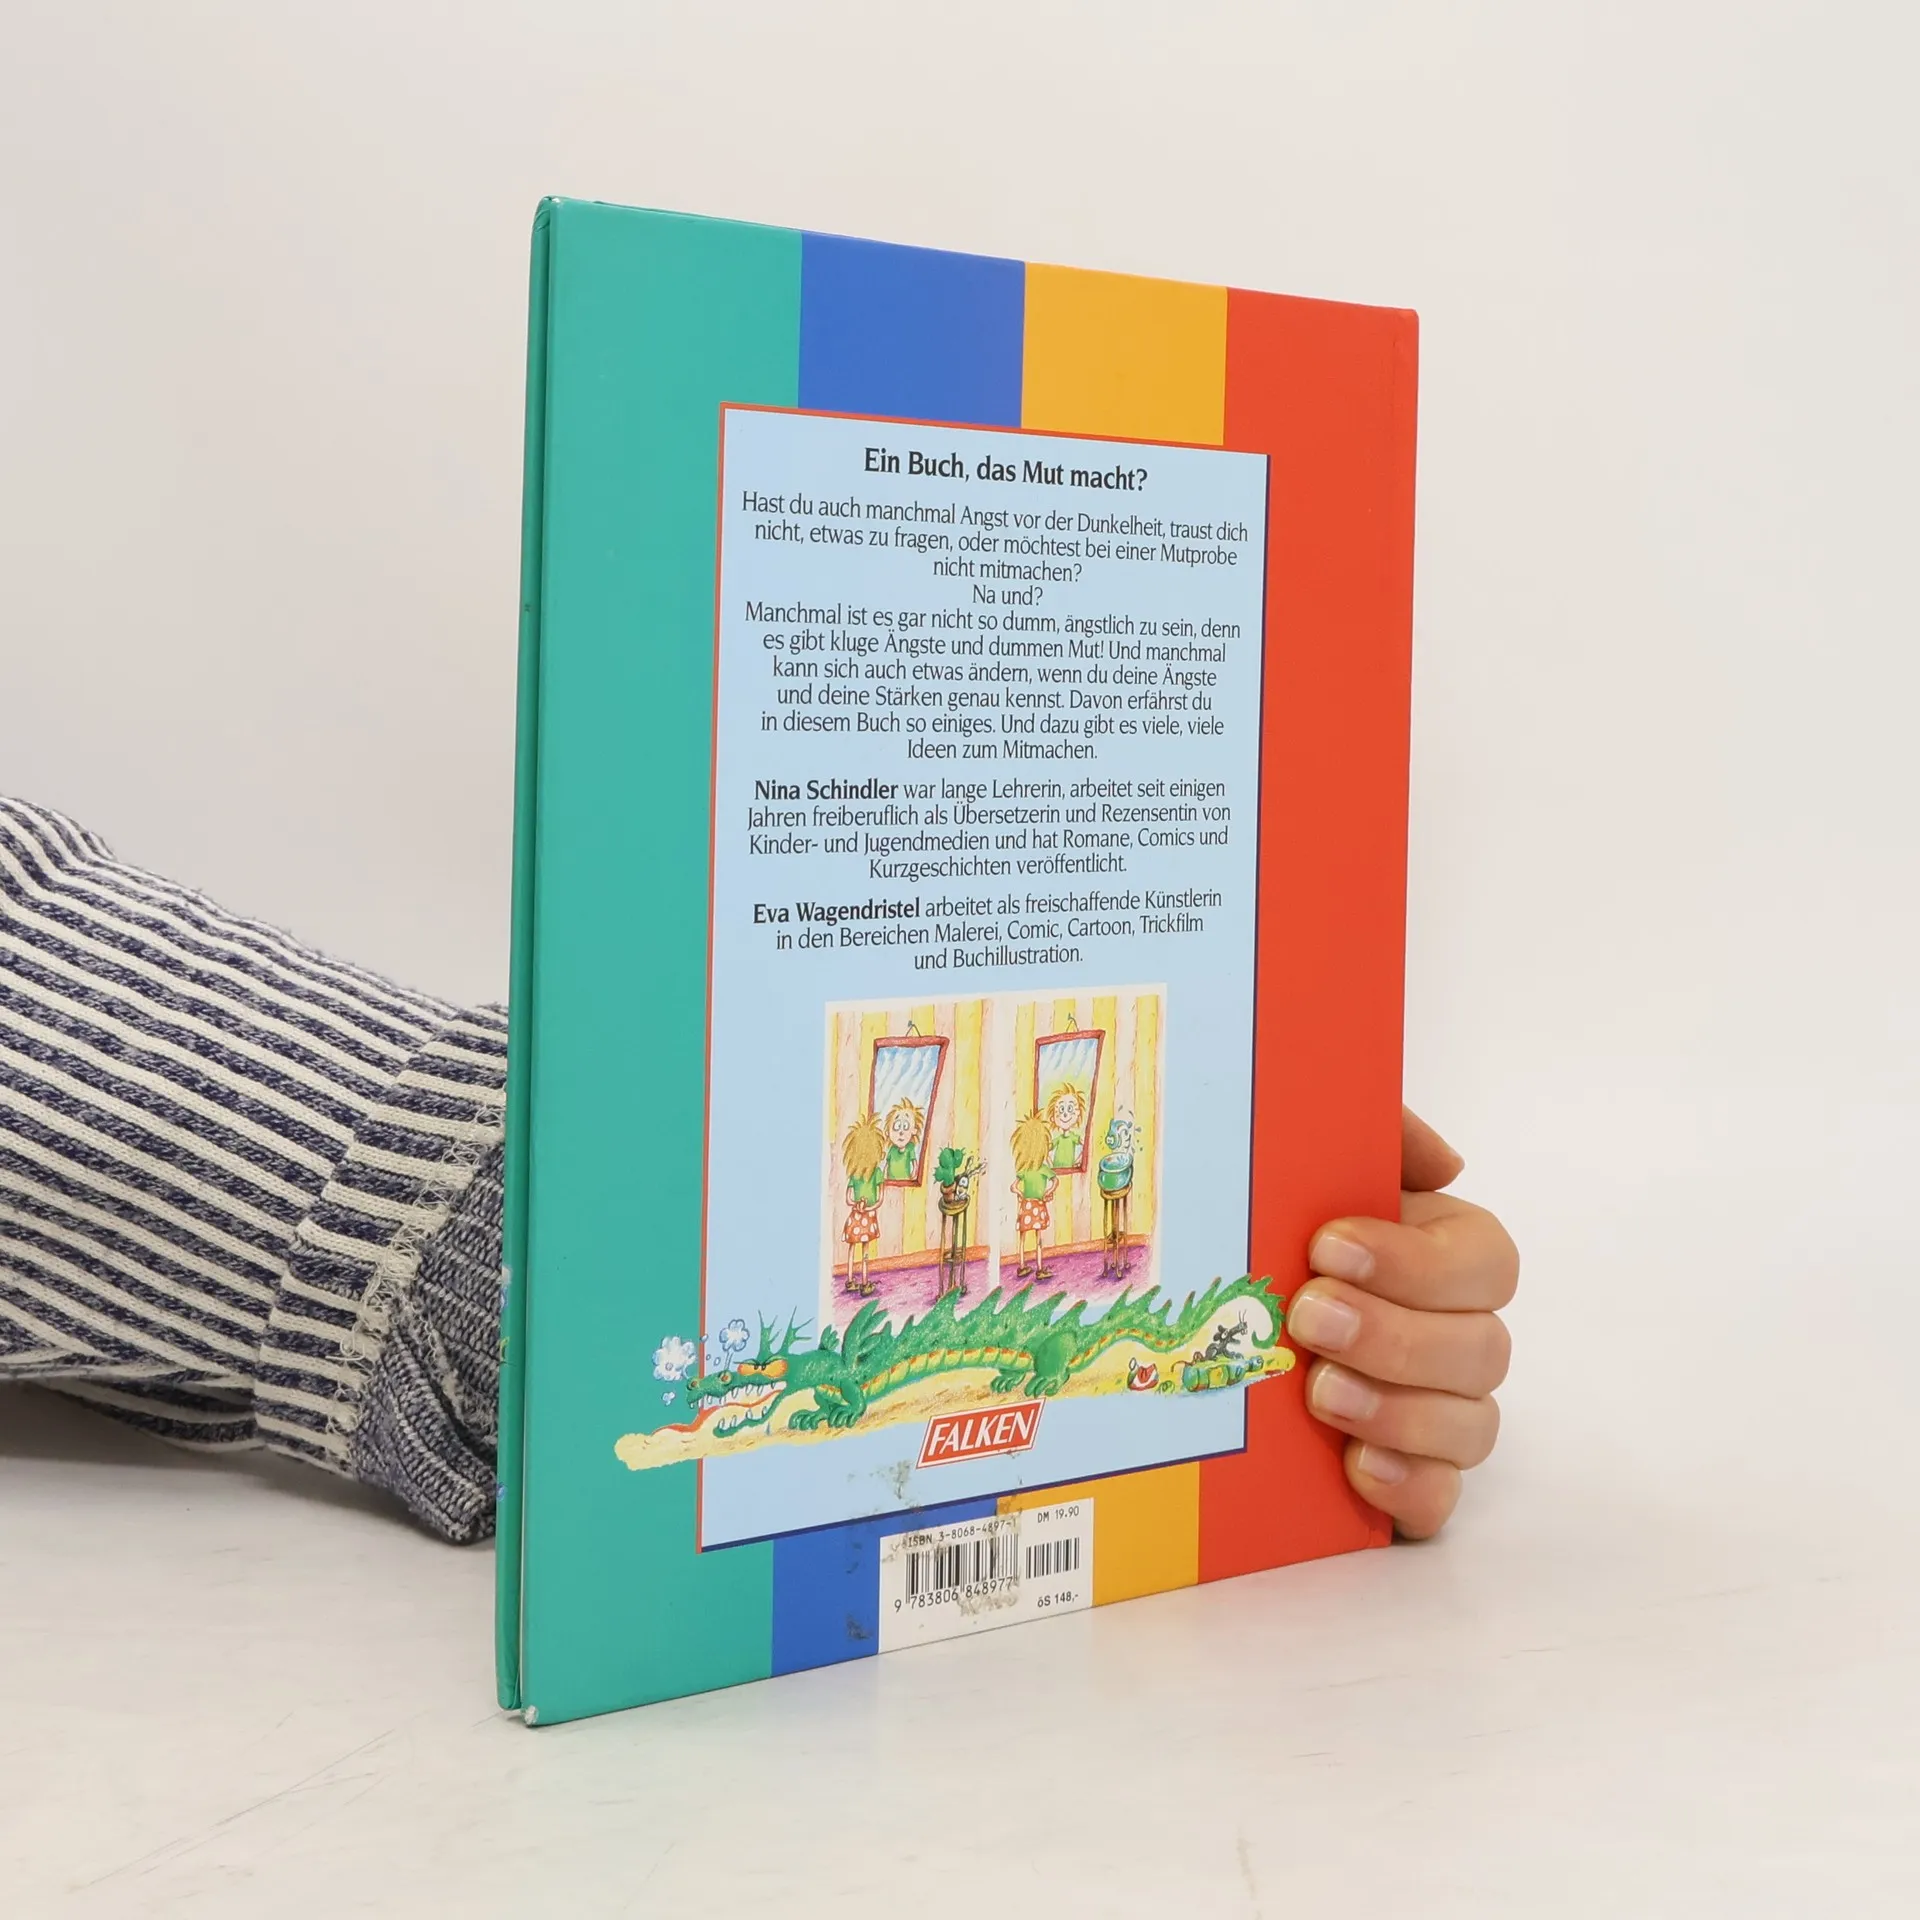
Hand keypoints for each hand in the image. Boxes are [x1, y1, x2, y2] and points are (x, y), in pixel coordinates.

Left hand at [1287, 1109, 1516, 1538]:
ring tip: (1318, 1392)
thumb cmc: (1261, 1225)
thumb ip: (1375, 1131)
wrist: (1194, 1319)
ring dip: (1397, 1410)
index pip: (1485, 1260)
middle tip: (1308, 1317)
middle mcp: (1448, 1334)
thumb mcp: (1301, 1154)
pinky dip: (1409, 1487)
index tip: (1328, 1247)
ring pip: (1471, 1425)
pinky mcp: (1401, 1479)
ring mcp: (1432, 1412)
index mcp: (1437, 1252)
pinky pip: (1440, 1499)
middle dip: (1395, 1336)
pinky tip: (1356, 1467)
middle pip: (1483, 1349)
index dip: (1417, 1261)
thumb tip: (1445, 1164)